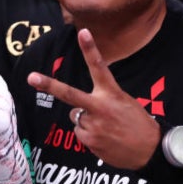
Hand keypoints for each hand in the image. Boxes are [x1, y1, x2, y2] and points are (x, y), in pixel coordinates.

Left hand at [27, 28, 159, 169]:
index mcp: (112, 93)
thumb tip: (79, 110)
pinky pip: (79, 133)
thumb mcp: (125, 102)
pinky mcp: (89, 141)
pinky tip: (105, 138)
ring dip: (87, 122)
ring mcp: (93, 125)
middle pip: (69, 94)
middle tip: (31, 77)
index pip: (99, 67)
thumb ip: (102, 100)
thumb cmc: (137, 123)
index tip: (83, 32)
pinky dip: (89, 135)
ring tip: (107, 128)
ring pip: (76, 117)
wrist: (151, 151)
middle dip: (49, 85)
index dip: (90, 49)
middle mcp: (100, 107)